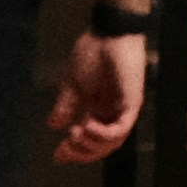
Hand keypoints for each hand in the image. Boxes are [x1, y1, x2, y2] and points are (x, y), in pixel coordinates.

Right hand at [49, 24, 150, 162]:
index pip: (91, 139)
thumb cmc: (93, 53)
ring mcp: (124, 108)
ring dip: (92, 145)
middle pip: (103, 147)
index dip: (75, 150)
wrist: (108, 33)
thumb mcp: (72, 84)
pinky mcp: (132, 102)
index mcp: (100, 109)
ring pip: (113, 142)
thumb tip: (54, 125)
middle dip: (82, 152)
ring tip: (75, 134)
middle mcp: (113, 112)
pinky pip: (121, 129)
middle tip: (64, 147)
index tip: (57, 154)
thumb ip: (66, 106)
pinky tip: (86, 127)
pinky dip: (103, 134)